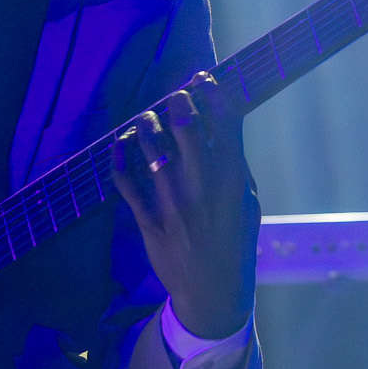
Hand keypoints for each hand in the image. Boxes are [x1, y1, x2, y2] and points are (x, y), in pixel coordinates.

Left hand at [109, 72, 258, 338]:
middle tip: (174, 97)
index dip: (213, 92)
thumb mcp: (248, 204)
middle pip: (185, 126)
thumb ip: (236, 167)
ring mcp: (173, 202)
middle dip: (178, 101)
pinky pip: (125, 181)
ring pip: (152, 147)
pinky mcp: (148, 220)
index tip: (203, 77)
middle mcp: (202, 186)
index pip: (225, 123)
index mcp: (233, 179)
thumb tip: (223, 129)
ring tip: (146, 118)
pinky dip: (119, 158)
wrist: (212, 291)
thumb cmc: (234, 243)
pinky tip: (119, 143)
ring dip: (146, 124)